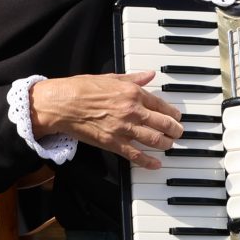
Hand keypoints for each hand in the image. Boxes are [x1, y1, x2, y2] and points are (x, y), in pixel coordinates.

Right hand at [29, 72, 184, 168]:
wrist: (61, 104)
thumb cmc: (81, 89)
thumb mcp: (110, 78)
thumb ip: (133, 78)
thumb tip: (149, 75)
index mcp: (133, 93)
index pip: (161, 105)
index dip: (172, 113)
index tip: (176, 117)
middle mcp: (132, 111)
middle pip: (164, 124)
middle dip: (175, 130)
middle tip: (178, 132)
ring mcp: (124, 128)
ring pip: (155, 140)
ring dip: (166, 144)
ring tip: (169, 145)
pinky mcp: (113, 143)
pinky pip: (136, 155)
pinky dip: (149, 162)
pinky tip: (156, 164)